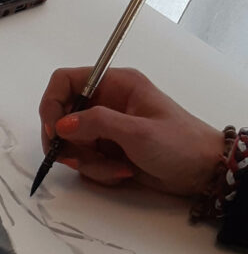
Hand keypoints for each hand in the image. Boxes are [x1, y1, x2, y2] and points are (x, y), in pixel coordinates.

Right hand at [39, 67, 225, 195]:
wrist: (202, 172)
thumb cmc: (179, 144)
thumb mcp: (138, 132)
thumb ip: (97, 124)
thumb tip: (60, 126)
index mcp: (116, 84)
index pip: (65, 82)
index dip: (51, 104)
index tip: (53, 132)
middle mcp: (106, 103)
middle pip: (61, 117)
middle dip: (68, 143)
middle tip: (79, 160)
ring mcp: (105, 128)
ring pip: (71, 144)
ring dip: (87, 162)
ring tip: (117, 168)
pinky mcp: (106, 150)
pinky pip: (84, 161)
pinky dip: (97, 171)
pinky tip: (122, 172)